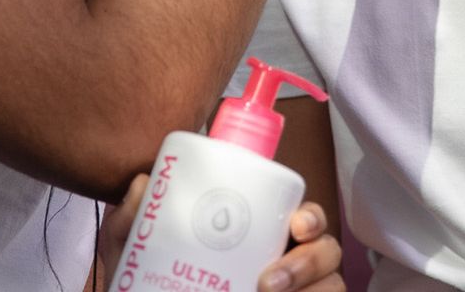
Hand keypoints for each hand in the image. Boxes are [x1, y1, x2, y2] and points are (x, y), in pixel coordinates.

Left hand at [98, 178, 343, 291]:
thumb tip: (143, 183)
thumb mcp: (134, 252)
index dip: (311, 215)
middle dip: (312, 259)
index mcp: (260, 232)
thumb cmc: (150, 285)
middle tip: (270, 279)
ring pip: (332, 284)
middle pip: (326, 249)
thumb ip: (131, 218)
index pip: (301, 214)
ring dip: (313, 287)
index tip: (298, 222)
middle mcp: (285, 261)